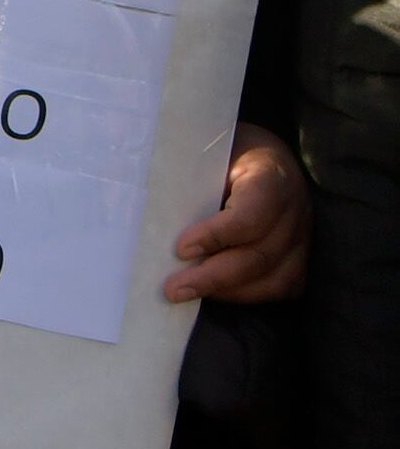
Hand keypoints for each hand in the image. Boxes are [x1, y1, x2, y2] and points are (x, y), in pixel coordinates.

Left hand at [166, 122, 307, 302]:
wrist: (262, 155)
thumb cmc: (224, 155)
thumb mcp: (207, 154)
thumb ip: (187, 179)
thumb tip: (145, 213)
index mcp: (270, 173)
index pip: (252, 213)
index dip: (217, 235)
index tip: (181, 249)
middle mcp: (294, 208)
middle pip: (260, 254)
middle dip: (213, 277)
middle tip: (173, 289)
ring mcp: (303, 235)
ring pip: (275, 279)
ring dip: (228, 292)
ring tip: (188, 294)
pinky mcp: (301, 257)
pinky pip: (281, 287)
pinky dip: (246, 295)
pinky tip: (214, 293)